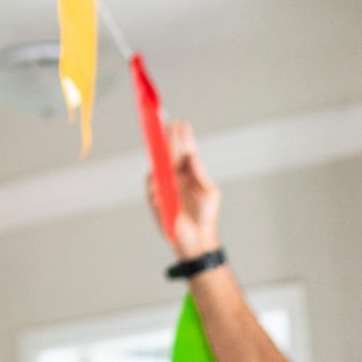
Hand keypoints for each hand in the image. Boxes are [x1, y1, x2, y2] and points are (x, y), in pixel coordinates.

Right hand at [149, 120, 221, 258]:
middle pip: (170, 153)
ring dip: (161, 153)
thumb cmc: (205, 215)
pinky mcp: (156, 200)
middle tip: (168, 122)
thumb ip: (199, 172)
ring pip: (159, 166)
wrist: (197, 239)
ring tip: (163, 139)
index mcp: (189, 173)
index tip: (180, 122)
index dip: (182, 137)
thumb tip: (192, 154)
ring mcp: (164, 187)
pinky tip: (158, 168)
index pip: (183, 150)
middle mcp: (175, 177)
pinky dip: (155, 178)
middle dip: (169, 138)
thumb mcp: (209, 191)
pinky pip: (152, 186)